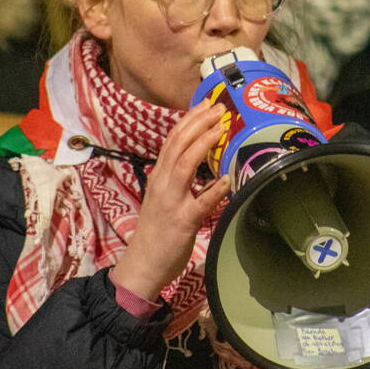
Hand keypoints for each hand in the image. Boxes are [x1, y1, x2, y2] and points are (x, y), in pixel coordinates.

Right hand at [111, 99, 231, 300]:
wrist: (142, 264)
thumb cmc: (157, 232)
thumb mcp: (167, 199)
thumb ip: (183, 181)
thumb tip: (208, 167)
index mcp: (159, 177)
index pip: (172, 141)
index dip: (189, 120)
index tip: (206, 104)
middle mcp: (163, 184)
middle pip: (178, 145)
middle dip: (198, 123)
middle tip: (218, 106)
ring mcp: (171, 202)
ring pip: (185, 165)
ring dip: (203, 143)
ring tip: (220, 127)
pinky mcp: (183, 222)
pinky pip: (201, 203)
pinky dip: (214, 189)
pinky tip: (227, 178)